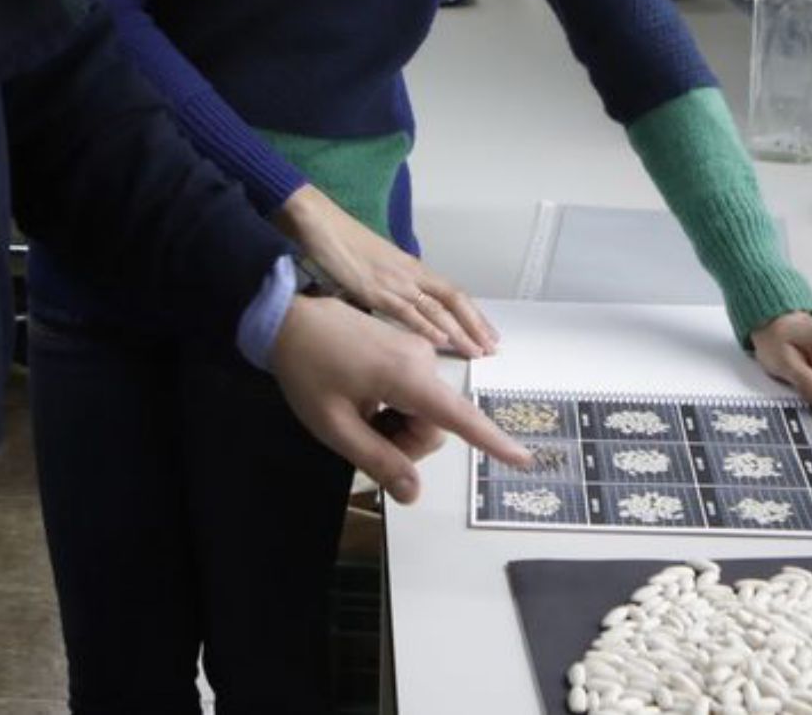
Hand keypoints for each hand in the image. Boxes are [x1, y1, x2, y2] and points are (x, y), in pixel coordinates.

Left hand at [269, 293, 531, 502]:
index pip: (460, 418)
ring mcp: (416, 350)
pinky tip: (362, 398)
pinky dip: (394, 406)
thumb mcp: (335, 425)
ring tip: (355, 413)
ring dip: (396, 425)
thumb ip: (377, 460)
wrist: (287, 316)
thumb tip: (414, 494)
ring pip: (423, 412)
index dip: (492, 442)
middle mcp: (423, 360)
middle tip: (359, 434)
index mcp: (409, 377)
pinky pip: (414, 392)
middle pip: (433, 426)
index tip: (525, 460)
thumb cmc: (307, 370)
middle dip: (403, 442)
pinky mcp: (406, 346)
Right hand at [274, 184, 497, 356]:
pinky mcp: (375, 289)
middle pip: (453, 300)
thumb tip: (396, 307)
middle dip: (475, 325)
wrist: (319, 223)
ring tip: (476, 352)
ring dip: (459, 332)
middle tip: (492, 348)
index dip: (473, 314)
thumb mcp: (374, 266)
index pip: (452, 292)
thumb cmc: (341, 242)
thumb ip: (389, 286)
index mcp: (410, 267)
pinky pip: (407, 311)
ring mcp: (394, 281)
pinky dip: (426, 327)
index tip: (488, 332)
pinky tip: (440, 341)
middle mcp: (409, 273)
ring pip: (436, 309)